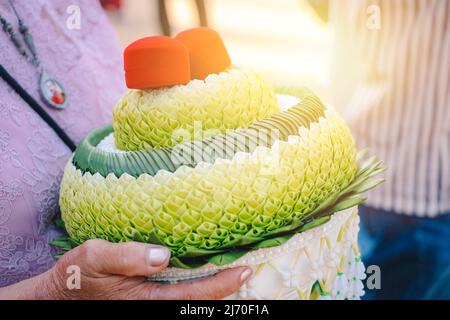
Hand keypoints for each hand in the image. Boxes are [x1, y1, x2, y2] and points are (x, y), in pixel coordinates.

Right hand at [0, 239, 251, 299]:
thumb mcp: (94, 257)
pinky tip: (207, 271)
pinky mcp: (148, 299)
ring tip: (235, 268)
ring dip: (215, 288)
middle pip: (199, 302)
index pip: (194, 295)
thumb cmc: (77, 277)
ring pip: (191, 301)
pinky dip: (198, 286)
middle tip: (248, 268)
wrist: (60, 297)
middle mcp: (154, 306)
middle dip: (226, 289)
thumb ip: (127, 257)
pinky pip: (180, 295)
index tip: (244, 270)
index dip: (222, 284)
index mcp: (147, 299)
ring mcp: (152, 304)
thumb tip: (163, 255)